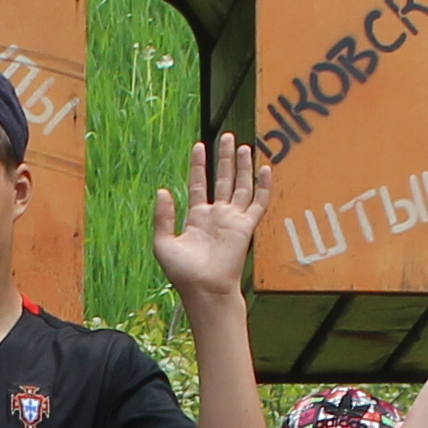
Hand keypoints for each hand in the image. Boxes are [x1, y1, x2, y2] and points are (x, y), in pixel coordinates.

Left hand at [149, 132, 270, 308]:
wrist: (205, 289)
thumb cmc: (184, 273)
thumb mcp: (164, 243)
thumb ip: (163, 216)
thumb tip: (163, 191)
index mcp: (197, 218)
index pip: (198, 184)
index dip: (198, 165)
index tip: (199, 146)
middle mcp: (217, 216)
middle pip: (222, 180)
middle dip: (225, 159)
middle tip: (228, 138)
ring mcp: (233, 220)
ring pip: (240, 186)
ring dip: (243, 167)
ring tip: (244, 146)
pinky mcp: (246, 227)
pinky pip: (258, 203)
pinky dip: (263, 186)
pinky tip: (265, 169)